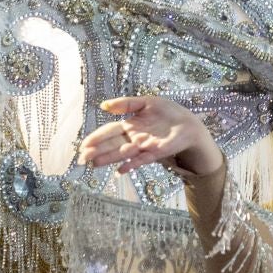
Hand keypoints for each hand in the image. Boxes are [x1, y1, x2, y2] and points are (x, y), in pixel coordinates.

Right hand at [76, 95, 223, 176]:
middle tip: (83, 158)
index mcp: (129, 126)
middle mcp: (133, 138)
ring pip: (123, 153)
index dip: (96, 138)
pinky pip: (141, 160)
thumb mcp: (146, 102)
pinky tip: (120, 171)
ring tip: (95, 163)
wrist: (189, 124)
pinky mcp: (155, 153)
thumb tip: (103, 106)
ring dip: (109, 158)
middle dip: (97, 151)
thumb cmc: (168, 113)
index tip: (83, 145)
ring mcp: (143, 147)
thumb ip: (126, 103)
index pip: (109, 132)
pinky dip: (131, 165)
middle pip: (112, 145)